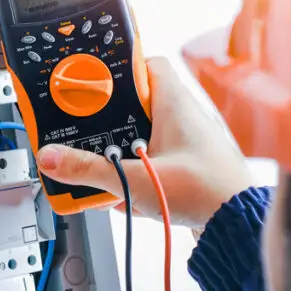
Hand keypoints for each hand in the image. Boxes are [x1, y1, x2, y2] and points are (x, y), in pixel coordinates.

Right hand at [36, 57, 254, 226]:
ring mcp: (189, 143)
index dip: (119, 69)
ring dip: (123, 156)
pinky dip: (139, 178)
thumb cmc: (207, 192)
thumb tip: (52, 158)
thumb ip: (90, 170)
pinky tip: (129, 198)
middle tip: (89, 134)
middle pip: (137, 106)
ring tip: (107, 173)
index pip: (146, 64)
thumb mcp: (136, 179)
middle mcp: (184, 118)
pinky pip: (155, 164)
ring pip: (144, 138)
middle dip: (111, 124)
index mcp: (174, 103)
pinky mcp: (190, 168)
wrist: (238, 226)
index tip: (93, 82)